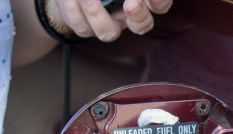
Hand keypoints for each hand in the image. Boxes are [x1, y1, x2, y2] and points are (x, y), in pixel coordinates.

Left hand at [50, 0, 172, 41]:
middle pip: (142, 25)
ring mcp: (108, 24)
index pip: (159, 6)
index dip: (159, 2)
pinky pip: (82, 26)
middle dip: (138, 16)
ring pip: (109, 32)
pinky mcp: (86, 29)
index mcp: (138, 2)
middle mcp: (126, 16)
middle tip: (131, 4)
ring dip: (96, 12)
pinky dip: (73, 9)